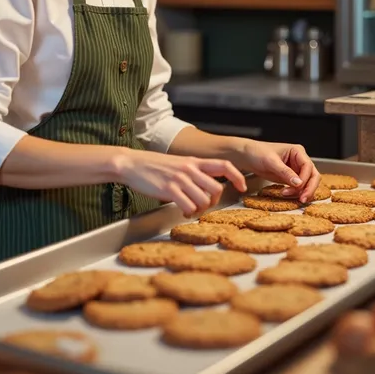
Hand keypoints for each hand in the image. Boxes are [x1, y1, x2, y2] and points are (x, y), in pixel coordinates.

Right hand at [114, 148, 246, 215]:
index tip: (242, 186)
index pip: (224, 165)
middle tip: (204, 206)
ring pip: (204, 200)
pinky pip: (188, 206)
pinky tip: (182, 210)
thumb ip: (193, 172)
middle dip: (213, 202)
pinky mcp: (169, 189)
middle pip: (217, 189)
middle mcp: (190, 169)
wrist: (132, 163)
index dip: (237, 176)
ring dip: (199, 209)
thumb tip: (205, 188)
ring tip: (189, 209)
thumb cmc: (153, 165)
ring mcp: (180, 179)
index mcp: (194, 161)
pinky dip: (187, 212)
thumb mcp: (178, 163)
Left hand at [236, 140, 319, 202]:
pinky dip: (296, 193)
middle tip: (302, 199)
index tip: (298, 188)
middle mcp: (299, 160)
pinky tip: (288, 195)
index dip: (305, 179)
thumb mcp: (270, 161)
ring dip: (301, 192)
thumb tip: (299, 183)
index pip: (308, 166)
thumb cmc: (257, 152)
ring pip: (308, 183)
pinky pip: (299, 188)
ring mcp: (296, 170)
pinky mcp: (291, 178)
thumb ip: (285, 172)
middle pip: (313, 176)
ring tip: (287, 195)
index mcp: (297, 151)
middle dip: (309, 188)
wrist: (247, 156)